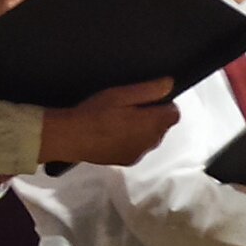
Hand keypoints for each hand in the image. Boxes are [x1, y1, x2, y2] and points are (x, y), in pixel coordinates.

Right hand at [39, 80, 178, 166]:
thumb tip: (170, 84)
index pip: (174, 113)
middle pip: (162, 126)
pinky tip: (114, 134)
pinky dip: (131, 141)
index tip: (147, 99)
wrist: (71, 138)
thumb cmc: (96, 112)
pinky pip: (137, 148)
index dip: (163, 104)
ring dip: (142, 130)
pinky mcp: (127, 161)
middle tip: (130, 107)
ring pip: (150, 138)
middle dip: (153, 116)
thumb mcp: (122, 94)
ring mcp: (139, 153)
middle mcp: (151, 141)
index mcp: (153, 123)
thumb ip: (149, 90)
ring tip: (119, 120)